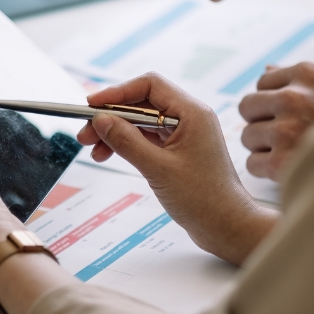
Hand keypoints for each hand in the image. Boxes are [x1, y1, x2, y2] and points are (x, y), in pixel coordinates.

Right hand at [76, 73, 276, 265]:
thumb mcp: (158, 169)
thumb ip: (127, 142)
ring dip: (115, 131)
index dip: (117, 92)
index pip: (149, 86)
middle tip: (85, 133)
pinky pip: (146, 137)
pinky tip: (109, 154)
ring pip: (141, 121)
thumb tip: (101, 120)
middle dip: (111, 115)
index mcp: (192, 113)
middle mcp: (189, 118)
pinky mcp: (178, 151)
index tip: (92, 104)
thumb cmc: (204, 200)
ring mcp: (184, 134)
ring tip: (93, 149)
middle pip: (141, 103)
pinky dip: (126, 143)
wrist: (227, 227)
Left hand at [238, 62, 313, 179]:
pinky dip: (266, 170)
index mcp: (309, 74)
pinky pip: (253, 164)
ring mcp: (289, 129)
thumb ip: (304, 77)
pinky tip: (289, 169)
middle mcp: (295, 97)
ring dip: (264, 147)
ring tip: (292, 152)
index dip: (274, 101)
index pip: (263, 83)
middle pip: (248, 107)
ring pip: (248, 137)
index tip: (290, 114)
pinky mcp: (285, 162)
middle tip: (285, 135)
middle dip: (262, 121)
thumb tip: (268, 69)